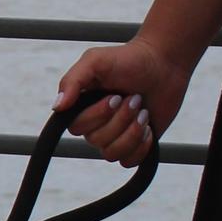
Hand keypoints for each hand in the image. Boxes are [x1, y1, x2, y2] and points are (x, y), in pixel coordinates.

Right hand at [53, 38, 190, 166]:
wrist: (165, 62)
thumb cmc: (128, 59)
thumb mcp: (95, 61)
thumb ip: (72, 81)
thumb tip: (56, 107)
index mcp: (81, 109)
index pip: (77, 128)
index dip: (98, 116)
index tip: (115, 96)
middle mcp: (95, 126)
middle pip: (97, 141)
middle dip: (121, 119)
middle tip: (135, 98)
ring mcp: (116, 136)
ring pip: (112, 154)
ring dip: (132, 132)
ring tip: (144, 112)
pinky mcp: (136, 144)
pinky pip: (129, 161)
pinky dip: (141, 147)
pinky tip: (149, 128)